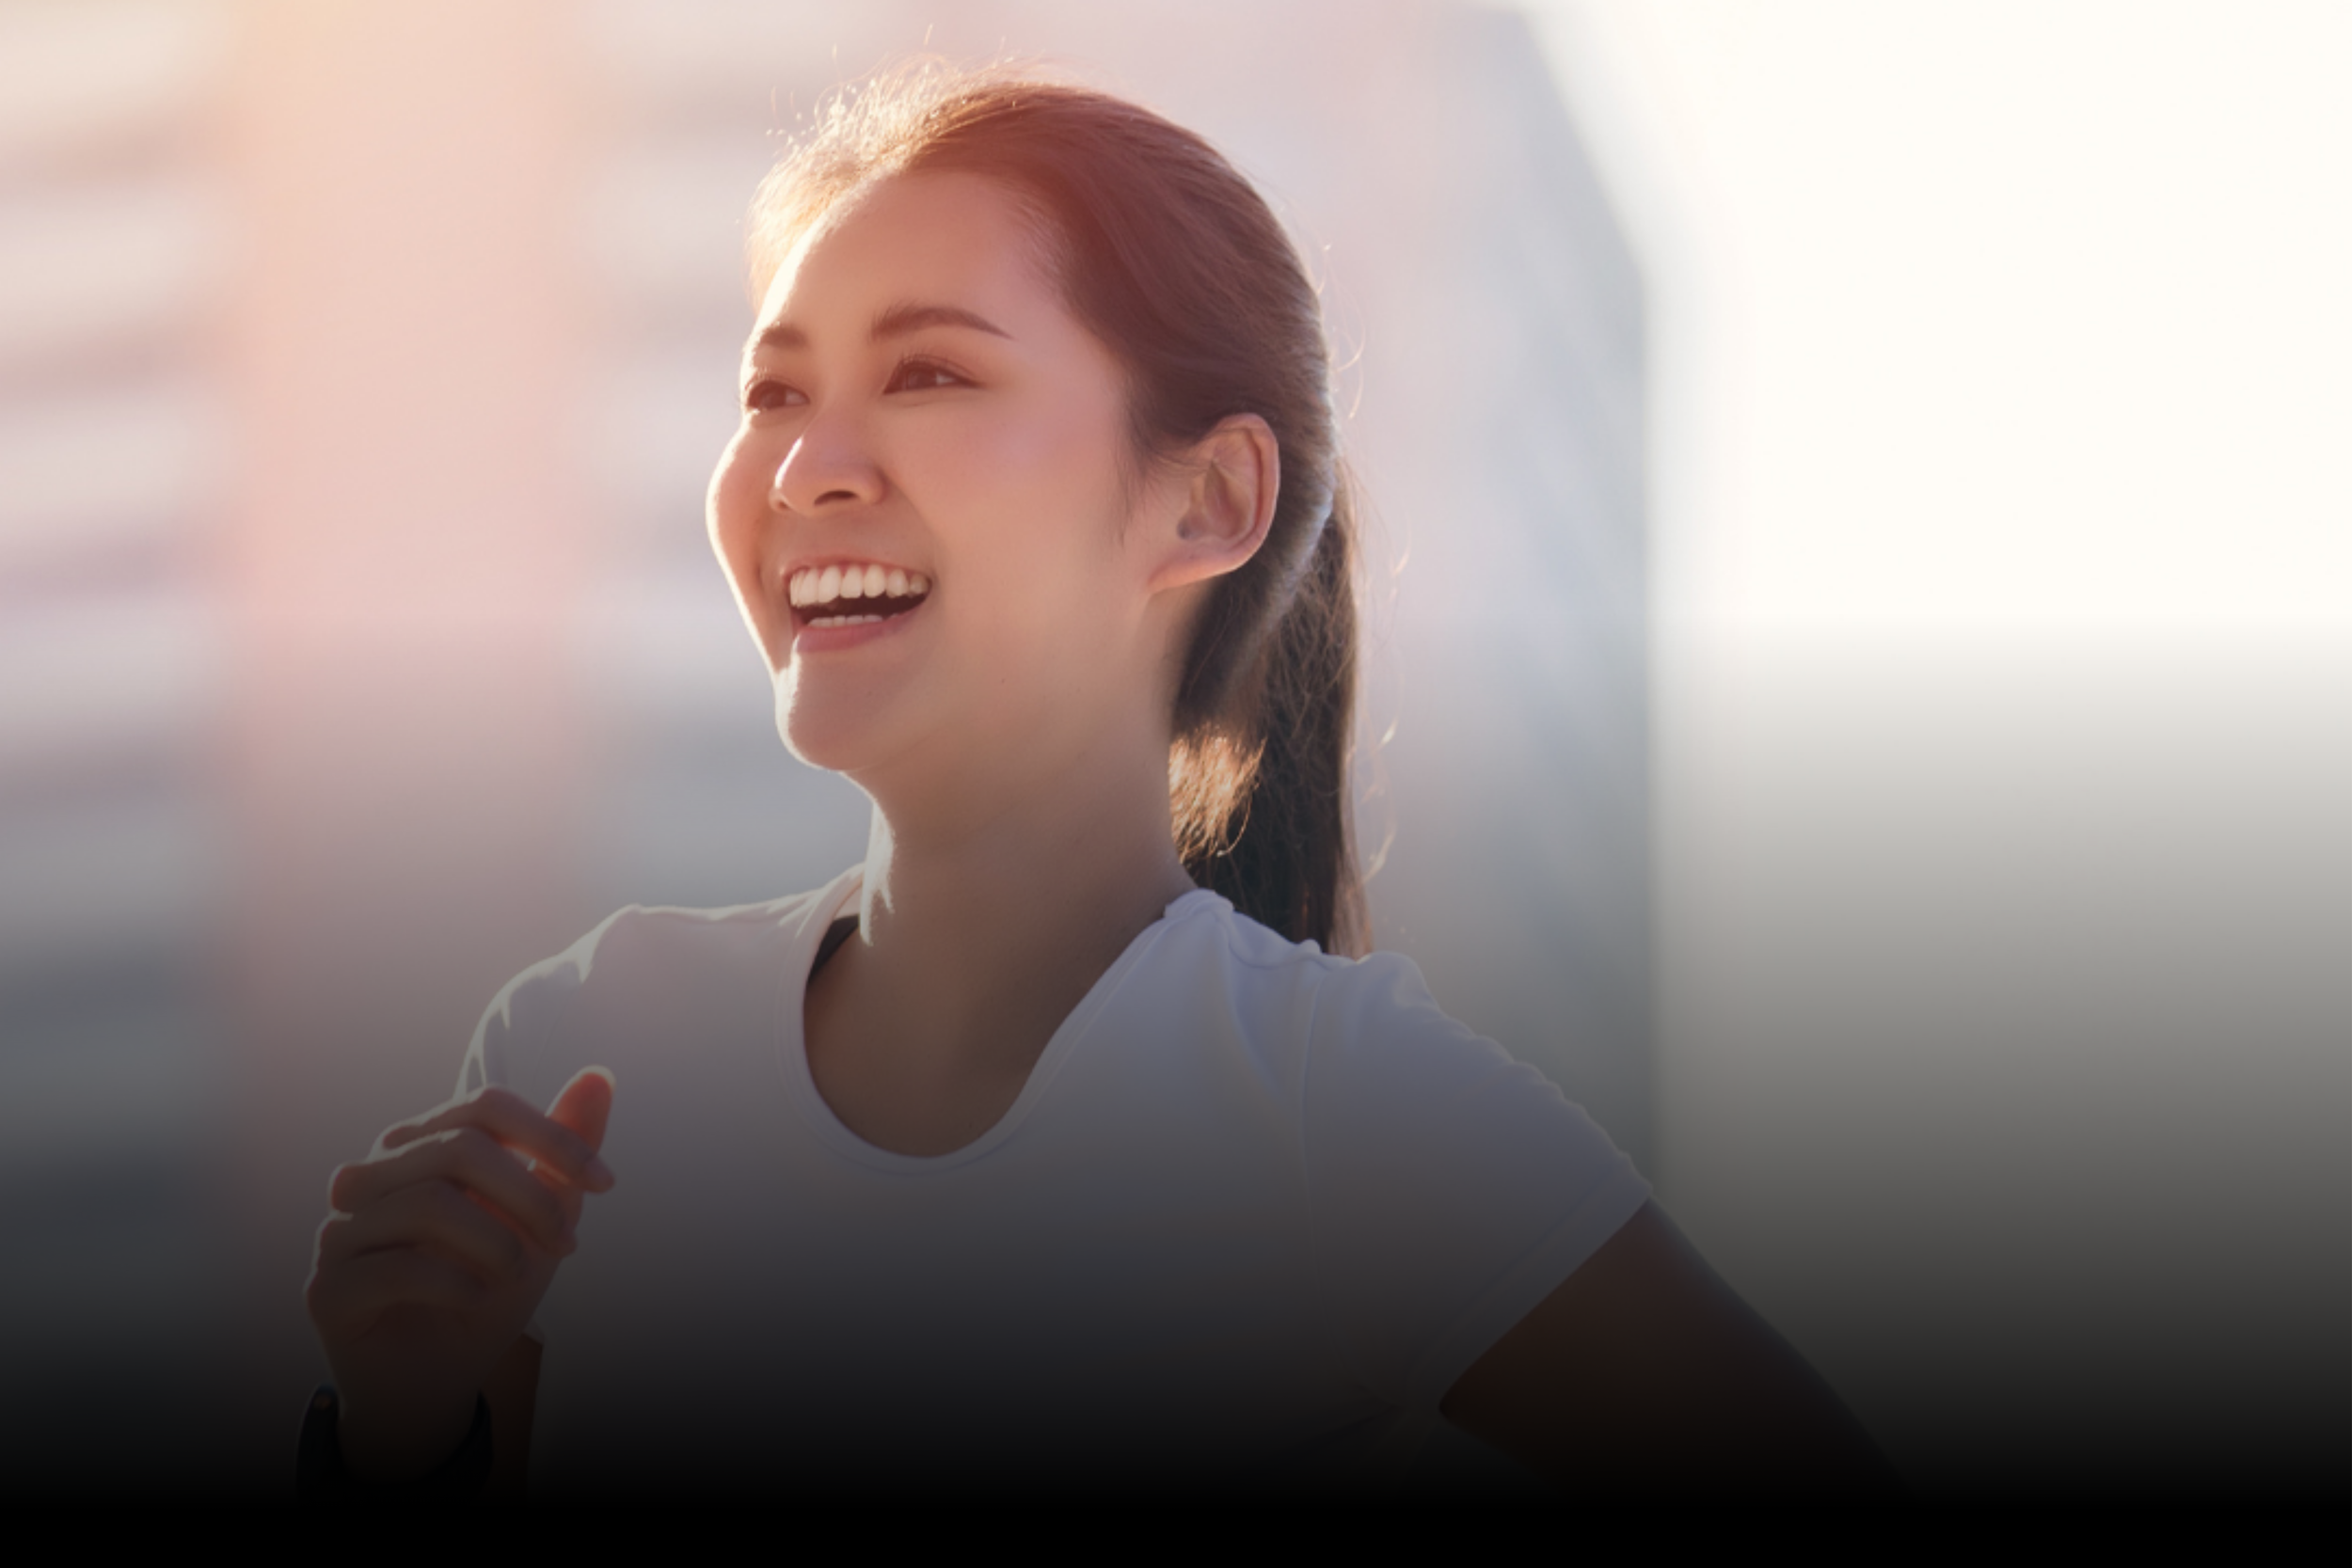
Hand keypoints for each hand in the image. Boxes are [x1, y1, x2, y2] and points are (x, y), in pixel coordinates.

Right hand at [305, 1068, 615, 1480]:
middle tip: (565, 1244)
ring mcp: (340, 1229)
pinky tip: (476, 1299)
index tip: (603, 1182)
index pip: (485, 1105)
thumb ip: (564, 1148)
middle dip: (531, 1197)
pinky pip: (399, 1267)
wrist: (439, 1377)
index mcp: (418, 1143)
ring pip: (430, 1203)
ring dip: (497, 1245)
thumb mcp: (540, 1217)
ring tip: (517, 1275)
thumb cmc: (487, 1285)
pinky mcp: (327, 1286)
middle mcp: (370, 1175)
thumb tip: (599, 1075)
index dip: (552, 1137)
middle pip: (459, 1147)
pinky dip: (458, 1284)